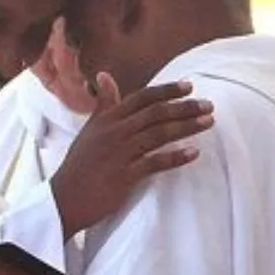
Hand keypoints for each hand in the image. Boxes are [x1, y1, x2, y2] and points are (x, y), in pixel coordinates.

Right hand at [50, 72, 213, 239]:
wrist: (65, 198)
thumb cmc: (80, 163)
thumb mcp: (90, 129)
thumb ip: (103, 104)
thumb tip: (104, 75)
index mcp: (107, 119)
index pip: (141, 98)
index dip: (167, 91)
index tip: (189, 87)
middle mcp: (114, 132)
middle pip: (155, 114)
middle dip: (184, 108)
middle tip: (209, 105)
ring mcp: (119, 154)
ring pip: (159, 134)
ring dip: (186, 127)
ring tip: (208, 122)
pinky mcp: (124, 176)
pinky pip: (155, 163)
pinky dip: (176, 157)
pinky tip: (194, 153)